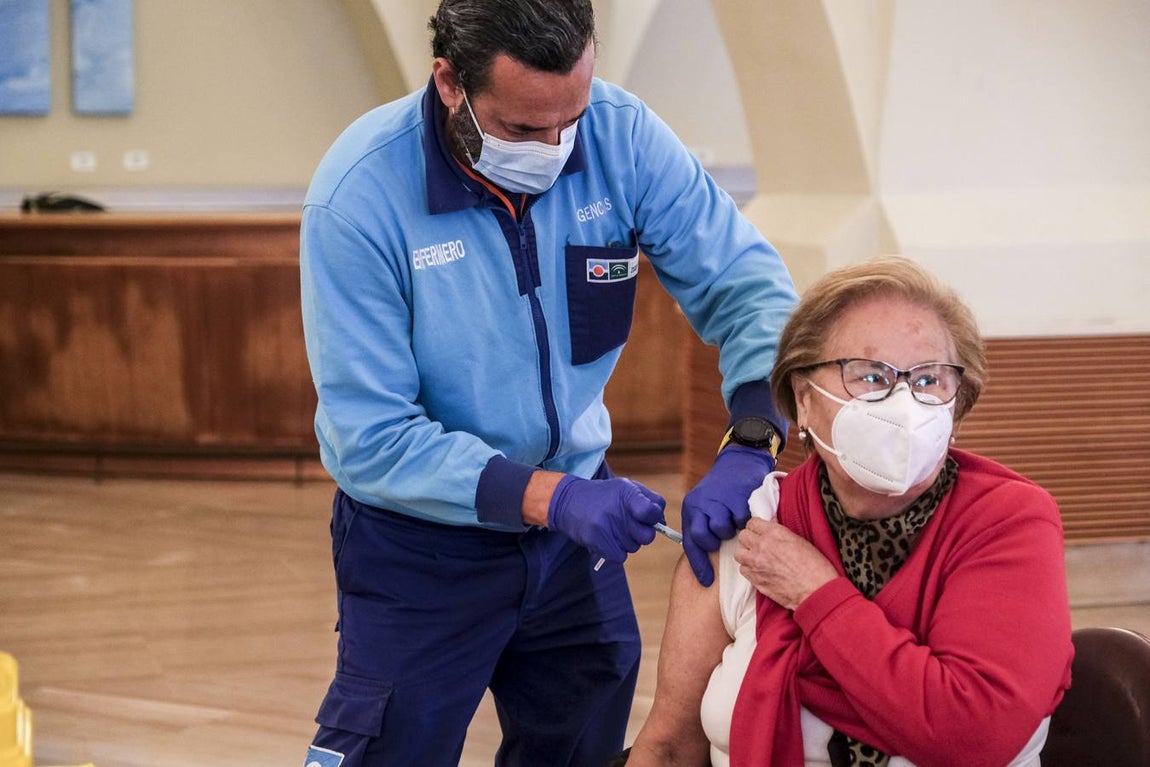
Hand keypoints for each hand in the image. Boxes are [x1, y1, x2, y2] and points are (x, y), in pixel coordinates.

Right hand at [547, 475, 665, 562]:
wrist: (568, 501)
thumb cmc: (604, 496)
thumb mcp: (626, 488)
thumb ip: (649, 501)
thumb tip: (662, 522)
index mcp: (628, 492)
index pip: (654, 512)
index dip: (654, 518)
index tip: (645, 516)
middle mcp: (617, 509)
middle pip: (647, 536)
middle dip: (641, 533)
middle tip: (628, 525)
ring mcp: (606, 526)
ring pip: (633, 547)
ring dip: (627, 542)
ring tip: (612, 528)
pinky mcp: (596, 540)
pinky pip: (620, 557)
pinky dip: (616, 551)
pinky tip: (607, 539)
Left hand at [681, 445, 773, 585]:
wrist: (739, 463)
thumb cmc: (722, 491)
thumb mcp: (706, 507)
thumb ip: (703, 528)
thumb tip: (707, 561)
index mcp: (691, 509)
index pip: (690, 543)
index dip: (698, 565)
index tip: (706, 582)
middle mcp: (700, 504)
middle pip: (703, 538)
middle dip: (714, 542)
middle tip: (724, 537)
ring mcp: (717, 500)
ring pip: (722, 530)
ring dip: (731, 530)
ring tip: (734, 521)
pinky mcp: (736, 496)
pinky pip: (740, 520)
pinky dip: (744, 520)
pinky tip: (744, 512)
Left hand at [734, 517, 837, 609]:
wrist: (816, 592)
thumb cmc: (815, 567)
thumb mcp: (801, 541)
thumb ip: (781, 532)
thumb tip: (772, 525)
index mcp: (774, 533)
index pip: (753, 522)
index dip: (757, 527)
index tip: (760, 531)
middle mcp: (761, 546)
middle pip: (743, 536)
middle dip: (749, 538)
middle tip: (757, 543)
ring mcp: (756, 564)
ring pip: (738, 554)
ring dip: (746, 554)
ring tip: (756, 558)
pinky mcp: (755, 580)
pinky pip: (743, 570)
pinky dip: (748, 569)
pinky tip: (758, 570)